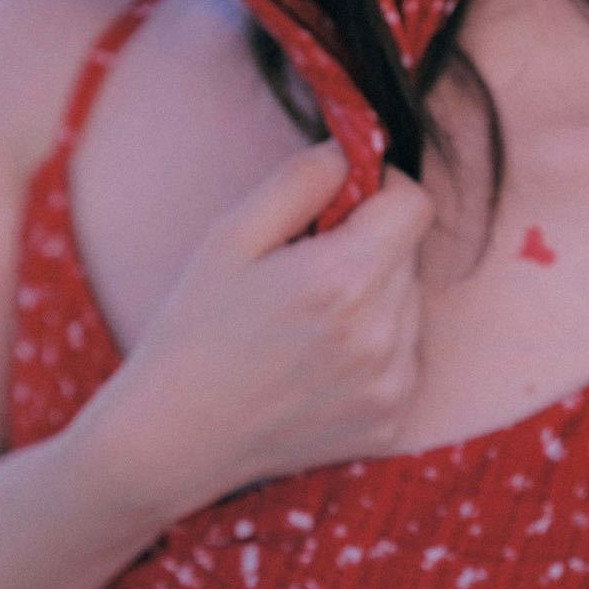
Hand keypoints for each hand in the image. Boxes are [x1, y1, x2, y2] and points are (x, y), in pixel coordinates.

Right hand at [76, 142, 434, 525]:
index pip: (415, 203)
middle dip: (369, 247)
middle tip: (301, 274)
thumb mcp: (229, 236)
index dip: (379, 192)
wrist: (173, 439)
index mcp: (344, 278)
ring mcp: (392, 384)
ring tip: (304, 326)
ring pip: (409, 306)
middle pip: (409, 254)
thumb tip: (355, 150)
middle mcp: (382, 334)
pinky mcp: (392, 421)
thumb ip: (302, 179)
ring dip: (373, 300)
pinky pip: (403, 357)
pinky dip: (372, 351)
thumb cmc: (192, 328)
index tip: (340, 207)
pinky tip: (314, 365)